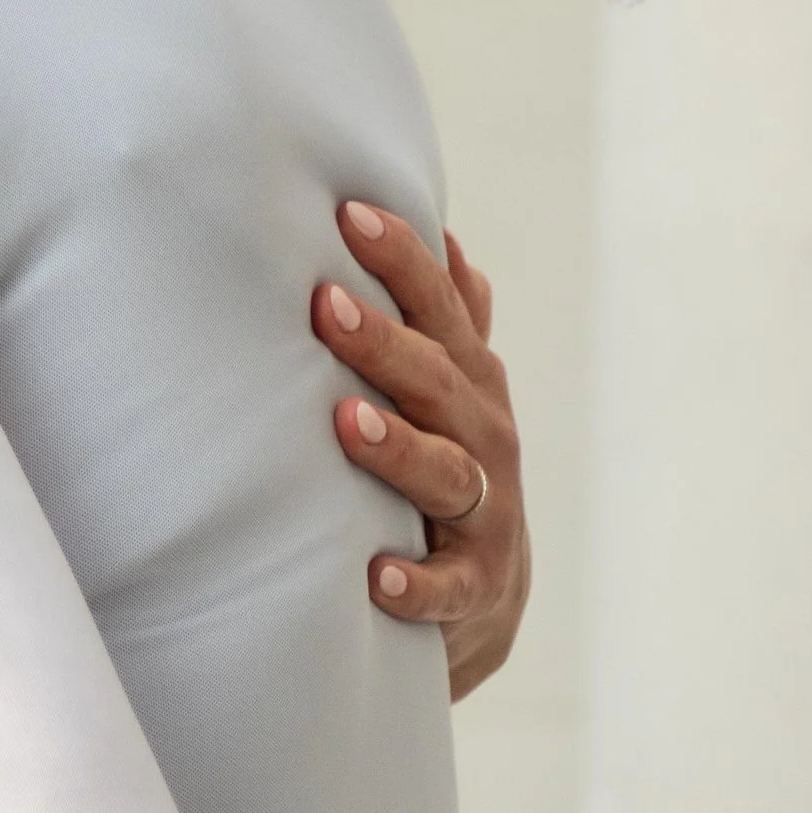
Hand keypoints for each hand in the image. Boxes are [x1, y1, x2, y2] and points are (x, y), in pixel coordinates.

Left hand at [315, 201, 529, 698]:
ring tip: (348, 423)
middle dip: (383, 344)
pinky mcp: (474, 588)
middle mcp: (484, 438)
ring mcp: (485, 514)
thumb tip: (447, 238)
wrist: (487, 598)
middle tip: (325, 305)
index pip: (439, 310)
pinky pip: (447, 587)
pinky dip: (416, 583)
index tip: (349, 214)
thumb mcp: (455, 392)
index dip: (403, 261)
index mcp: (469, 383)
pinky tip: (377, 576)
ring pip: (446, 475)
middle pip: (436, 382)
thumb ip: (449, 322)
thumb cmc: (449, 469)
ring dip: (398, 448)